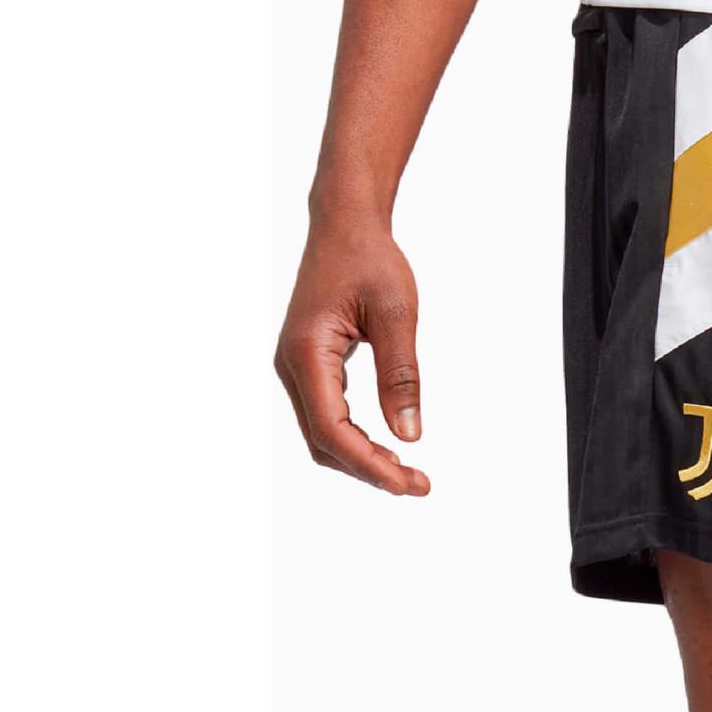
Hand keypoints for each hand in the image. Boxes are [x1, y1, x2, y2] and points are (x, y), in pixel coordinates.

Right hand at [274, 212, 429, 494]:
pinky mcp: (308, 367)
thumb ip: (402, 376)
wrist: (345, 225)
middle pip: (323, 442)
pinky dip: (355, 440)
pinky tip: (386, 447)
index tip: (408, 484)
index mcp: (307, 352)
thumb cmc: (370, 259)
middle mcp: (292, 365)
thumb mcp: (397, 314)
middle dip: (369, 470)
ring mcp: (296, 368)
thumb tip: (409, 435)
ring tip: (407, 473)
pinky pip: (326, 417)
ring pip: (322, 435)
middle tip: (419, 485)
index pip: (332, 429)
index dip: (369, 464)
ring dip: (362, 460)